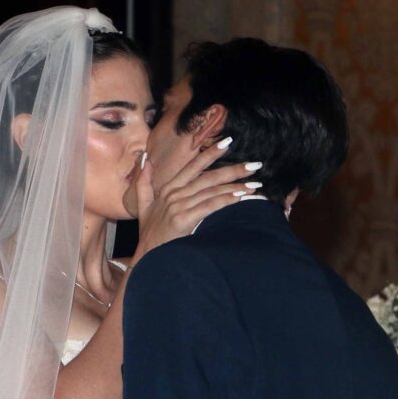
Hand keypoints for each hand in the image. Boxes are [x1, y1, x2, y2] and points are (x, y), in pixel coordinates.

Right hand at [133, 145, 260, 257]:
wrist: (146, 256)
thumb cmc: (149, 234)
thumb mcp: (143, 206)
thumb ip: (144, 183)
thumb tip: (146, 159)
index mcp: (168, 188)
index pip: (193, 166)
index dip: (210, 153)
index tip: (228, 142)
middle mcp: (174, 194)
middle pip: (208, 177)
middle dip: (233, 170)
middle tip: (254, 165)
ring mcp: (178, 206)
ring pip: (211, 191)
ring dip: (235, 186)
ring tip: (254, 184)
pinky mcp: (183, 219)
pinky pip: (209, 206)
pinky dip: (226, 200)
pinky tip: (241, 196)